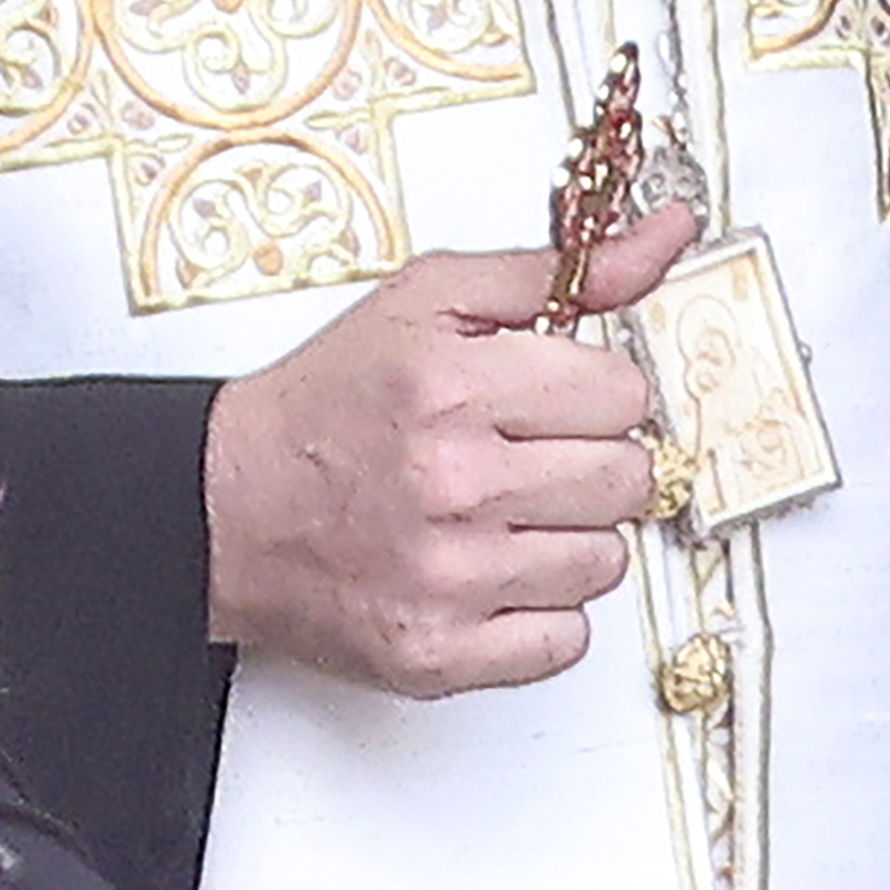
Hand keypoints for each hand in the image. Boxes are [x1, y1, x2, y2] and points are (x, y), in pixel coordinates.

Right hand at [202, 207, 691, 692]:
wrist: (219, 509)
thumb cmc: (325, 406)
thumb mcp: (433, 300)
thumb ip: (565, 270)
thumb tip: (670, 234)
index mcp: (454, 391)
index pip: (625, 394)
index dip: (596, 392)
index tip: (557, 398)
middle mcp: (452, 487)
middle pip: (627, 478)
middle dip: (592, 460)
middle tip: (534, 455)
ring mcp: (445, 581)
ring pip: (606, 561)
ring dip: (571, 536)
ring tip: (507, 513)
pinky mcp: (434, 655)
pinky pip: (565, 641)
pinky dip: (542, 612)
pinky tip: (496, 572)